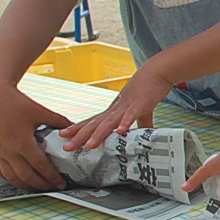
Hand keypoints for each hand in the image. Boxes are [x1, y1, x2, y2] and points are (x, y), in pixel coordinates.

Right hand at [0, 83, 71, 189]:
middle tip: (53, 188)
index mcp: (22, 142)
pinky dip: (10, 178)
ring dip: (26, 185)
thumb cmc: (17, 102)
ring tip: (38, 187)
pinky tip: (18, 180)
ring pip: (11, 176)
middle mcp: (8, 150)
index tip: (61, 184)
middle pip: (26, 176)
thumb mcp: (41, 111)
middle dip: (41, 185)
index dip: (52, 177)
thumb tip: (75, 130)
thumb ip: (59, 122)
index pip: (40, 166)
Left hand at [56, 63, 173, 150]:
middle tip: (67, 147)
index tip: (64, 136)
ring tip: (89, 145)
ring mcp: (125, 107)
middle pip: (94, 125)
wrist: (155, 72)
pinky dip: (125, 123)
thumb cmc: (146, 89)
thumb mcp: (141, 110)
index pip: (92, 122)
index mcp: (114, 111)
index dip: (78, 129)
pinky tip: (121, 132)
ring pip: (109, 122)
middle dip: (80, 136)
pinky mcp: (139, 104)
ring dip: (98, 134)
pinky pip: (131, 115)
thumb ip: (141, 123)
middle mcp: (115, 109)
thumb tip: (145, 135)